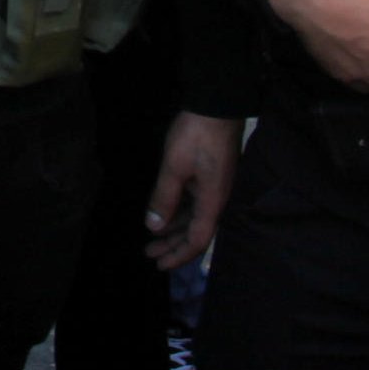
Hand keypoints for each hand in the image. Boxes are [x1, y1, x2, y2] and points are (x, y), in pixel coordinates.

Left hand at [144, 112, 240, 271]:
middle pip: (196, 232)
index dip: (179, 255)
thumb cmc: (195, 135)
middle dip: (173, 245)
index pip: (197, 240)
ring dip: (174, 228)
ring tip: (153, 239)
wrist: (218, 104)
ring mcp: (214, 187)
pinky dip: (179, 211)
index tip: (159, 265)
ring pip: (194, 217)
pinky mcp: (210, 176)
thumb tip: (154, 227)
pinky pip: (195, 202)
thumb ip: (164, 198)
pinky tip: (165, 215)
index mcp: (212, 201)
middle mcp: (216, 199)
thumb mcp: (174, 167)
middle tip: (150, 255)